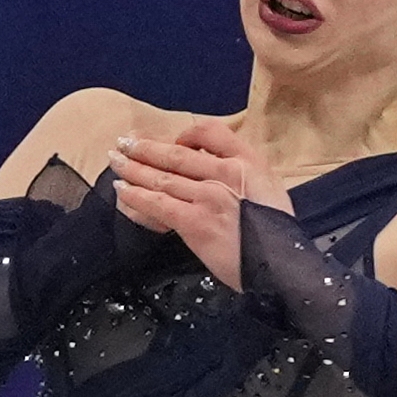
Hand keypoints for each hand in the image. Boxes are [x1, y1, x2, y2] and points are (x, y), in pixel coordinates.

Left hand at [108, 120, 292, 289]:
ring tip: (114, 160)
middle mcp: (225, 173)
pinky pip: (157, 204)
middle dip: (143, 147)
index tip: (173, 140)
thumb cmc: (277, 231)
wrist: (282, 264)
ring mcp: (207, 196)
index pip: (210, 132)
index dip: (186, 134)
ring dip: (132, 167)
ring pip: (161, 177)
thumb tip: (209, 165)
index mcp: (247, 161)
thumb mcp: (269, 187)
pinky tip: (121, 190)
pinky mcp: (194, 222)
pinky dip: (135, 195)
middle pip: (175, 154)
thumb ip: (240, 173)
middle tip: (122, 142)